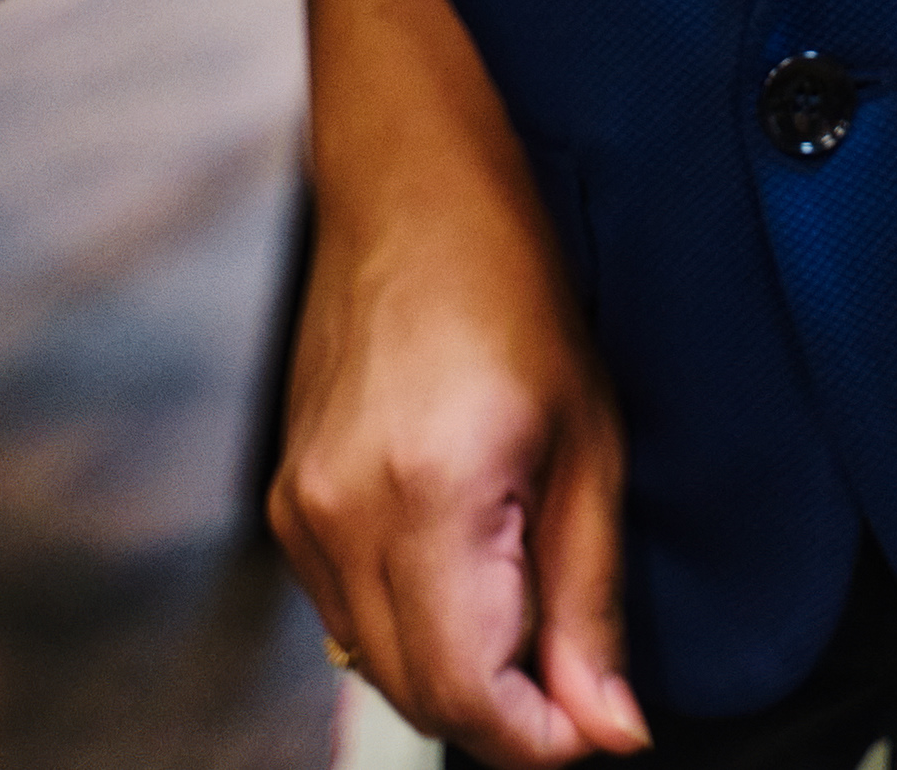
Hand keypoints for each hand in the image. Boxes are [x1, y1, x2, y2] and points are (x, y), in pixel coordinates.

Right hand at [270, 0, 645, 765]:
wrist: (416, 182)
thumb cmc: (516, 279)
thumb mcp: (590, 438)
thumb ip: (591, 598)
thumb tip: (608, 728)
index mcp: (426, 500)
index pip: (469, 700)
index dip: (542, 738)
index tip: (597, 728)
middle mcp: (341, 516)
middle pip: (418, 695)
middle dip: (505, 712)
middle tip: (580, 681)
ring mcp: (301, 508)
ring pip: (374, 662)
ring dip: (455, 671)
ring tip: (530, 608)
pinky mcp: (288, 494)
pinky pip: (344, 608)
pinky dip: (408, 620)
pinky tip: (468, 567)